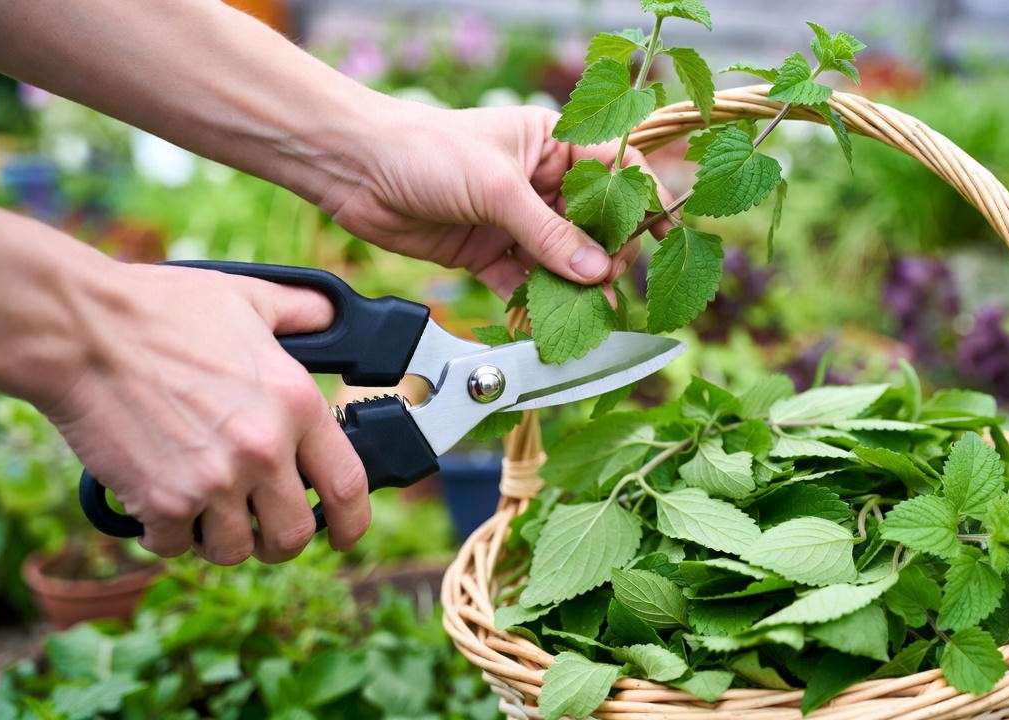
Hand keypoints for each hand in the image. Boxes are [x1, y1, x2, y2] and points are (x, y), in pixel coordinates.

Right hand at [43, 262, 369, 564]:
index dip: (351, 522)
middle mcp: (265, 450)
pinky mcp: (163, 501)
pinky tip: (158, 503)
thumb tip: (329, 313)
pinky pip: (175, 546)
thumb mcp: (248, 298)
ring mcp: (215, 480)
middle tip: (259, 526)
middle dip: (278, 540)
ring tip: (203, 509)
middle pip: (292, 535)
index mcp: (297, 404)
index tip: (343, 535)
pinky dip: (166, 534)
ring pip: (234, 550)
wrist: (82, 330)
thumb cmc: (162, 309)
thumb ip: (299, 313)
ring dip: (219, 538)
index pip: (348, 486)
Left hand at [320, 102, 673, 297]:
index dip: (637, 202)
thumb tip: (598, 271)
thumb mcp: (497, 186)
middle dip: (604, 254)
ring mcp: (513, 219)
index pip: (614, 169)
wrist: (355, 169)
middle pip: (592, 224)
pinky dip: (534, 302)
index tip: (654, 236)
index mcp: (552, 143)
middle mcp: (539, 181)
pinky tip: (547, 321)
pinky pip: (523, 282)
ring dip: (573, 286)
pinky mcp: (487, 252)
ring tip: (587, 312)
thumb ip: (549, 233)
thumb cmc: (425, 149)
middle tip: (608, 282)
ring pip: (560, 259)